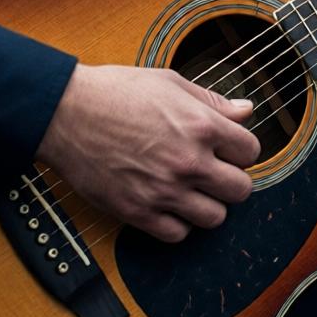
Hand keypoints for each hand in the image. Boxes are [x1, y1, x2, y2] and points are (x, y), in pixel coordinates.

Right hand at [36, 64, 260, 242]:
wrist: (65, 112)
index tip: (227, 150)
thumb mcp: (172, 83)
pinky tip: (169, 205)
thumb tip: (246, 110)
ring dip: (208, 205)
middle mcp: (189, 162)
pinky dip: (177, 224)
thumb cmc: (116, 92)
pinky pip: (177, 234)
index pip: (251, 152)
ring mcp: (164, 190)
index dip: (240, 150)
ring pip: (215, 217)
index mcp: (203, 126)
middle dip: (231, 180)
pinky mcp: (137, 211)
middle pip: (241, 190)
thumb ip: (213, 101)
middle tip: (214, 173)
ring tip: (192, 191)